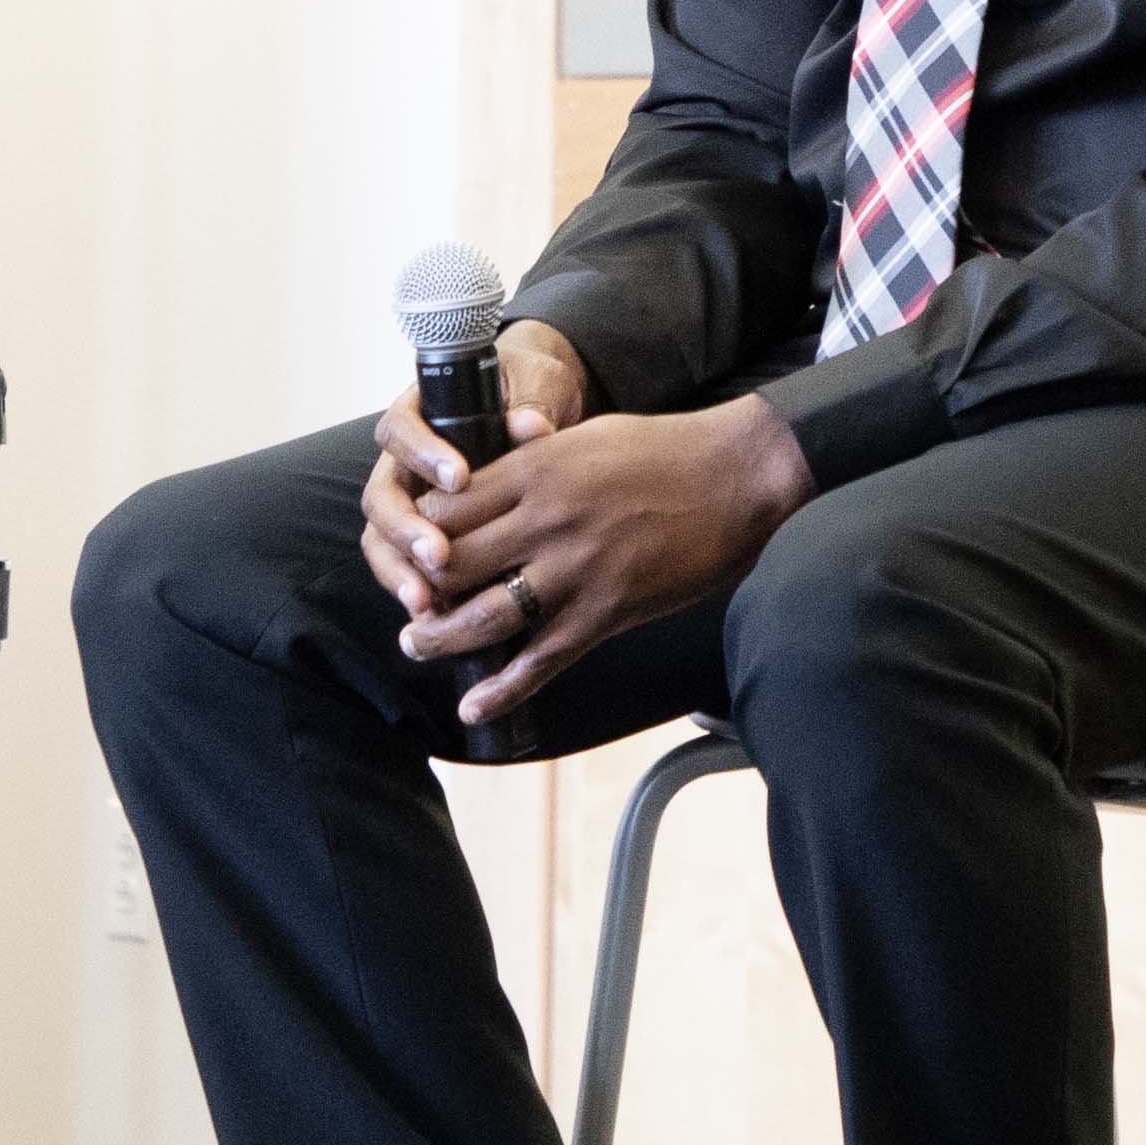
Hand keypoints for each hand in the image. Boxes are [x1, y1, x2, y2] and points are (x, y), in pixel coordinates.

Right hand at [359, 322, 598, 625]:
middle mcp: (404, 461)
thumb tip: (532, 426)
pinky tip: (440, 617)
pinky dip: (417, 590)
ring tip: (427, 603)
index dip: (422, 454)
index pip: (401, 430)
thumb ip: (532, 401)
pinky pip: (405, 567)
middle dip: (405, 530)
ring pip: (382, 539)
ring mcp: (409, 501)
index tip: (460, 478)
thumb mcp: (536, 383)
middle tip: (439, 556)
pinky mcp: (423, 537)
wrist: (541, 411)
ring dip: (400, 572)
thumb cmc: (532, 388)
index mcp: (421, 413)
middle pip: (381, 496)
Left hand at [401, 396, 813, 727]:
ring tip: (418, 644)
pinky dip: (503, 690)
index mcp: (536, 469)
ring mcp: (575, 569)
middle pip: (452, 564)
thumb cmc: (664, 450)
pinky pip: (542, 659)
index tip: (412, 546)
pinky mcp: (606, 610)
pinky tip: (475, 708)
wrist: (737, 476)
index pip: (447, 507)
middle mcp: (545, 519)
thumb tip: (493, 474)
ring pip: (484, 617)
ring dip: (441, 638)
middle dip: (418, 588)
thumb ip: (534, 458)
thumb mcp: (586, 436)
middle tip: (407, 603)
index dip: (418, 532)